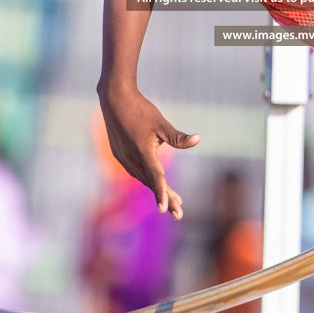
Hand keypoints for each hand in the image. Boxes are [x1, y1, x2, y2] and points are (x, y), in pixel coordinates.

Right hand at [98, 84, 199, 218]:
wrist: (115, 98)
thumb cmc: (141, 109)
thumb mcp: (161, 123)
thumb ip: (178, 137)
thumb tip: (198, 139)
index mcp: (143, 151)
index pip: (155, 177)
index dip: (162, 193)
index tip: (165, 209)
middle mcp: (131, 158)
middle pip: (151, 183)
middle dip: (166, 198)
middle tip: (179, 214)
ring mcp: (123, 158)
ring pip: (142, 179)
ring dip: (156, 190)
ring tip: (173, 202)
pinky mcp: (120, 155)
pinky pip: (135, 172)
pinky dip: (146, 180)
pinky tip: (154, 183)